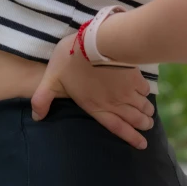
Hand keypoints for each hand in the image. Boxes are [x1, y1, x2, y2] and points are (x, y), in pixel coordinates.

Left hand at [30, 34, 155, 149]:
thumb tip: (36, 118)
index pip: (116, 127)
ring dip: (147, 112)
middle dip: (143, 124)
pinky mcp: (133, 75)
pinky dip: (147, 94)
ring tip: (150, 115)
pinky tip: (147, 95)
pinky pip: (144, 89)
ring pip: (141, 105)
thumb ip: (42, 99)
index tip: (142, 144)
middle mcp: (115, 102)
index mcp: (96, 106)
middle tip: (148, 127)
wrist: (94, 41)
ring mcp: (126, 89)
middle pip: (133, 118)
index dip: (131, 137)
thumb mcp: (51, 80)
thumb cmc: (71, 60)